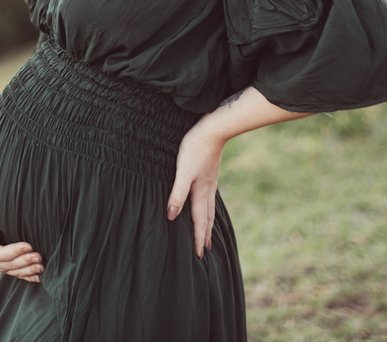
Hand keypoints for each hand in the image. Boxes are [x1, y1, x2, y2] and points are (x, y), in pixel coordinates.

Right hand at [0, 196, 42, 282]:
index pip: (1, 254)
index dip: (15, 251)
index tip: (29, 245)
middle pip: (11, 265)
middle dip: (26, 261)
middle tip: (40, 257)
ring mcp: (1, 266)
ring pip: (17, 271)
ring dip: (30, 270)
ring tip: (42, 267)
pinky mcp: (9, 267)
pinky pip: (20, 274)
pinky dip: (30, 276)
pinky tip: (40, 276)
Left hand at [166, 121, 225, 258]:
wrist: (214, 130)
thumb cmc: (195, 149)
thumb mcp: (183, 172)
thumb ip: (177, 194)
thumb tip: (172, 216)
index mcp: (200, 192)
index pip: (199, 221)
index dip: (198, 238)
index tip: (198, 256)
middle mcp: (208, 190)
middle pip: (207, 218)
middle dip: (205, 235)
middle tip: (205, 250)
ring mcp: (210, 182)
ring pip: (210, 208)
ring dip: (208, 223)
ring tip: (209, 233)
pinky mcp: (210, 173)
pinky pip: (209, 197)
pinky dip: (208, 208)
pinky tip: (206, 203)